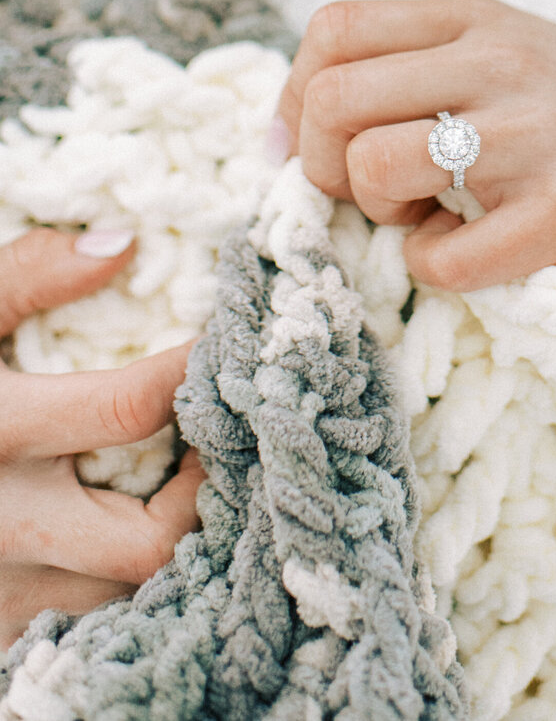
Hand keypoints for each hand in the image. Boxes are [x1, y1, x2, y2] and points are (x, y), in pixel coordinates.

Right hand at [0, 230, 203, 648]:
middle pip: (146, 543)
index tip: (227, 338)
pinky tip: (131, 525)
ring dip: (169, 540)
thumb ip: (25, 275)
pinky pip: (80, 618)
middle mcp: (3, 525)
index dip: (195, 371)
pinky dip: (118, 580)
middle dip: (204, 493)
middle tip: (226, 434)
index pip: (131, 409)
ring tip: (192, 475)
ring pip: (122, 591)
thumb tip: (123, 242)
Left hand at [278, 0, 555, 289]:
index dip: (295, 92)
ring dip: (376, 210)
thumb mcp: (499, 49)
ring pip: (374, 167)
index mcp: (474, 18)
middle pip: (334, 99)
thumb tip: (287, 129)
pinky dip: (432, 267)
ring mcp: (533, 135)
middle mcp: (500, 63)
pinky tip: (466, 250)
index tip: (308, 140)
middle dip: (321, 161)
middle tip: (363, 186)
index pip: (333, 28)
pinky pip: (442, 257)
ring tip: (421, 211)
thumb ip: (408, 65)